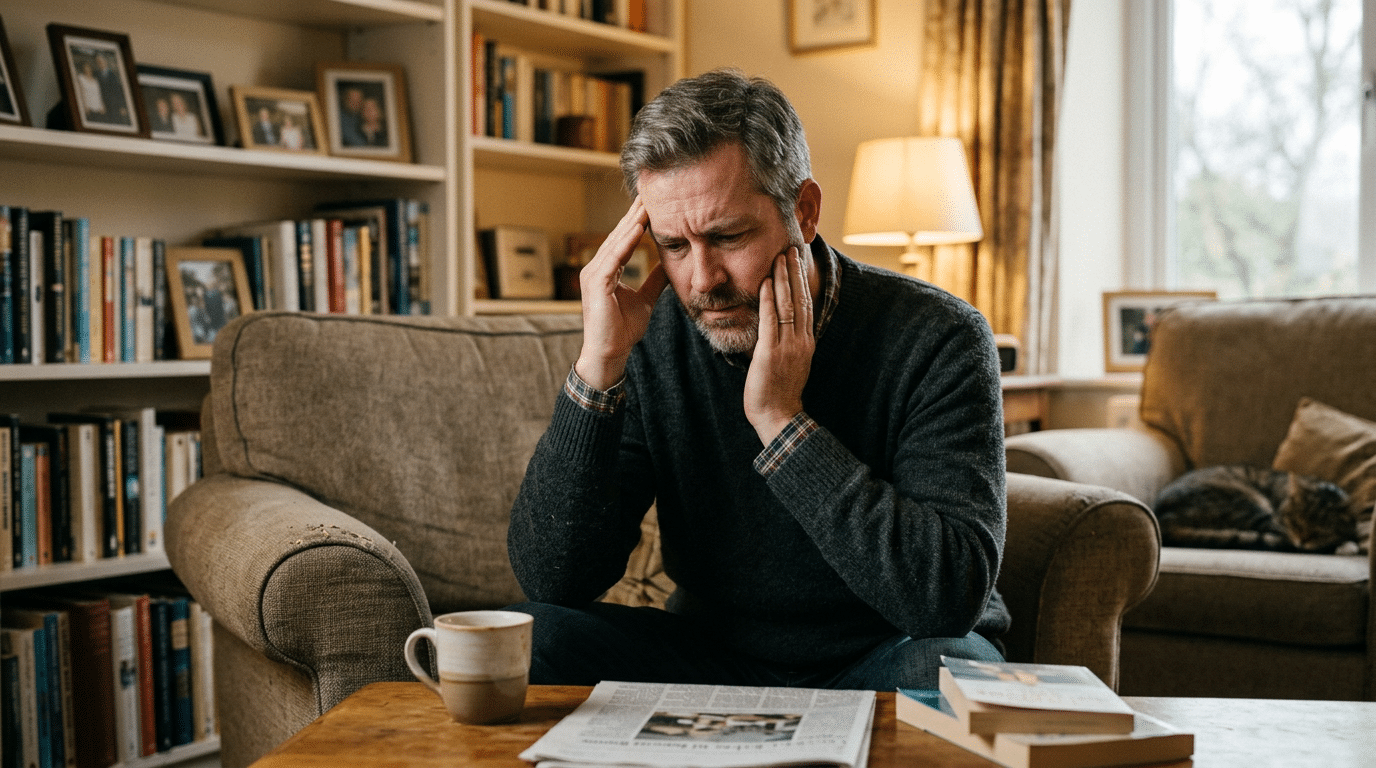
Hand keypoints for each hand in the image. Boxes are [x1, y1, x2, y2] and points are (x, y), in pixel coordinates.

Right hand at [574, 198, 669, 389]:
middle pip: (618, 235)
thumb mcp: (645, 299)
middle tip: (650, 192)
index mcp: (606, 270)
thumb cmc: (622, 330)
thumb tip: (669, 265)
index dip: (638, 221)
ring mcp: (593, 274)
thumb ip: (654, 281)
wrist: (610, 353)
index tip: (654, 204)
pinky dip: (626, 242)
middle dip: (635, 214)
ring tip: (647, 204)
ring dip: (632, 222)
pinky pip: (613, 257)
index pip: (623, 240)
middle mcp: (596, 267)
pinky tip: (638, 227)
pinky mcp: (595, 283)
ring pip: (615, 242)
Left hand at [744, 246, 814, 443]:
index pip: (806, 304)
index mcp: (805, 342)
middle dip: (794, 272)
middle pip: (800, 299)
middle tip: (790, 248)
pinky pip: (770, 322)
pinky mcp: (770, 353)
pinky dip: (767, 301)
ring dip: (782, 279)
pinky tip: (763, 283)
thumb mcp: (789, 362)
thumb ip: (786, 342)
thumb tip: (779, 325)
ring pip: (787, 305)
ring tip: (779, 257)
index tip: (797, 261)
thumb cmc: (779, 392)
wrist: (779, 417)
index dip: (801, 281)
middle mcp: (800, 341)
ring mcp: (787, 346)